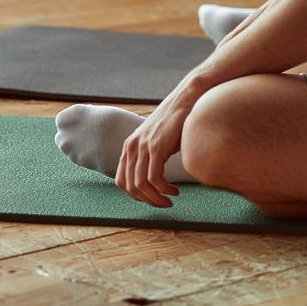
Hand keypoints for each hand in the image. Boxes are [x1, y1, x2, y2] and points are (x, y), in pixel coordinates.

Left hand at [116, 77, 200, 206]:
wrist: (185, 100)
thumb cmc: (175, 122)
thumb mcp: (157, 140)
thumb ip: (150, 156)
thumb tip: (154, 179)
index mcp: (129, 147)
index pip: (121, 181)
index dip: (135, 195)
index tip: (151, 198)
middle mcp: (132, 147)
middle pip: (129, 186)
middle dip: (146, 201)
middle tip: (162, 204)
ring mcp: (143, 147)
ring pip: (141, 185)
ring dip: (156, 198)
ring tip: (170, 200)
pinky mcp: (156, 147)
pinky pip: (154, 178)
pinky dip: (163, 190)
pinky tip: (174, 190)